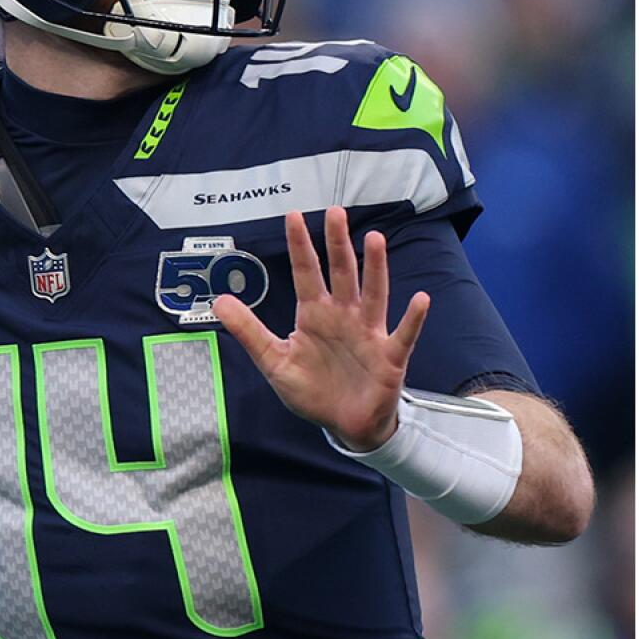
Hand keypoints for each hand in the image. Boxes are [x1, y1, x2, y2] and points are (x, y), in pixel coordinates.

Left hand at [213, 207, 429, 449]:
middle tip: (336, 212)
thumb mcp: (275, 363)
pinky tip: (420, 299)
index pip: (306, 273)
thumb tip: (219, 302)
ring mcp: (368, 333)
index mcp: (315, 315)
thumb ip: (250, 332)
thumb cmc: (314, 391)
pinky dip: (413, 318)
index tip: (293, 216)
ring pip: (372, 294)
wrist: (346, 425)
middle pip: (342, 273)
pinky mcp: (389, 356)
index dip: (300, 246)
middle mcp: (343, 316)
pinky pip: (403, 334)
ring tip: (374, 240)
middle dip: (338, 243)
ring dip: (375, 268)